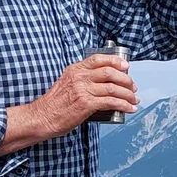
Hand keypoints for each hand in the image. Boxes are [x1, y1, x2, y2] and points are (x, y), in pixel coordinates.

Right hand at [5, 53, 137, 149]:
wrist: (42, 117)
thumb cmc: (55, 104)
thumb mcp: (67, 84)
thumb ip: (82, 80)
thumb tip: (102, 84)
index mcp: (75, 70)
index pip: (98, 59)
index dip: (115, 61)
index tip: (126, 67)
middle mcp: (79, 77)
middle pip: (110, 72)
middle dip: (126, 80)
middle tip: (133, 88)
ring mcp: (82, 90)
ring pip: (113, 88)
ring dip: (128, 94)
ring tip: (134, 100)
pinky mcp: (86, 104)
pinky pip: (111, 102)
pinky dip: (123, 105)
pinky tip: (129, 108)